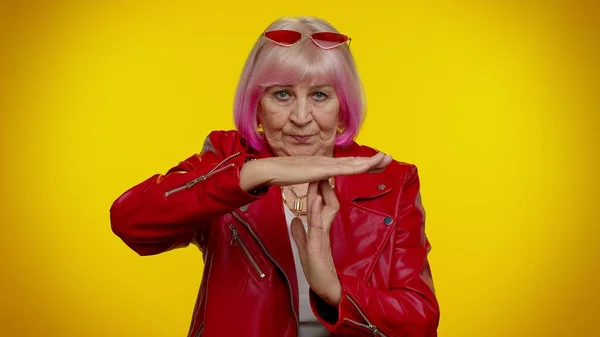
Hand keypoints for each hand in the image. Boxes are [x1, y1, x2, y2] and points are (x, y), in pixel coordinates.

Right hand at [240, 152, 391, 190]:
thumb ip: (311, 178)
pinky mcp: (321, 170)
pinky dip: (356, 167)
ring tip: (385, 158)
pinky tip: (367, 166)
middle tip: (389, 157)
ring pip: (352, 164)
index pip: (347, 165)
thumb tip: (316, 180)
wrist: (269, 170)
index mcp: (323, 165)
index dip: (363, 163)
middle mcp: (326, 162)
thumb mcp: (301, 178)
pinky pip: (342, 169)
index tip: (377, 163)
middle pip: (353, 162)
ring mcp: (324, 164)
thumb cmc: (281, 174)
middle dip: (372, 160)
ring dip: (370, 161)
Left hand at [290, 179, 341, 305]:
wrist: (326, 289)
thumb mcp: (304, 248)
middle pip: (326, 202)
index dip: (318, 189)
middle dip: (322, 185)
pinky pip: (318, 224)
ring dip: (319, 193)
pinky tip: (316, 199)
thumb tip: (295, 220)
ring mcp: (322, 236)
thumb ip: (300, 233)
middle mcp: (323, 229)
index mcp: (320, 228)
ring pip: (323, 210)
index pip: (321, 204)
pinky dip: (317, 211)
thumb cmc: (317, 271)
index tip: (314, 174)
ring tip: (317, 178)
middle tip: (320, 168)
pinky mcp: (319, 244)